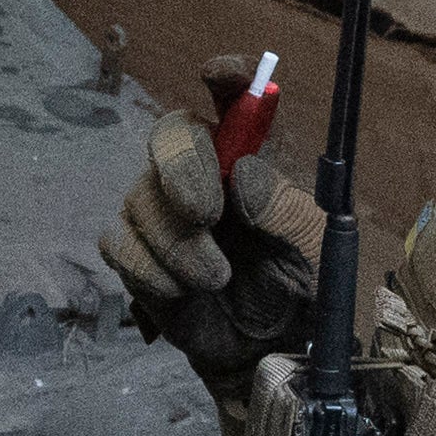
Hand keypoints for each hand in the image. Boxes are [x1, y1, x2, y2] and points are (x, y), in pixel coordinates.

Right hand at [101, 61, 320, 369]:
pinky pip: (118, 243)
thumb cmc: (307, 298)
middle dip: (182, 168)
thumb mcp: (317, 255)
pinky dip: (146, 266)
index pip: (233, 101)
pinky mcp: (140, 258)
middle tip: (207, 214)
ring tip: (217, 281)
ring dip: (176, 241)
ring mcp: (165, 216)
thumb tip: (244, 175)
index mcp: (252, 162)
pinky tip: (180, 293)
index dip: (226, 78)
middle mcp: (204, 178)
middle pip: (171, 136)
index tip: (219, 74)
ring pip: (139, 197)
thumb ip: (286, 213)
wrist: (275, 362)